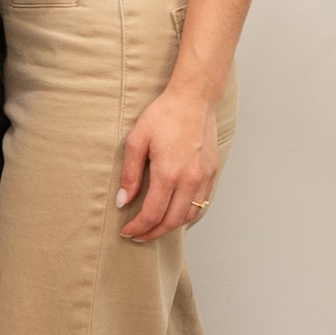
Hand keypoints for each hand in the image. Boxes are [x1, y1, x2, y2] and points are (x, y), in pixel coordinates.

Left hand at [117, 87, 219, 240]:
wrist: (194, 99)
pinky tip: (174, 211)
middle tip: (138, 235)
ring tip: (154, 227)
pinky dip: (187, 213)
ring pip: (189, 215)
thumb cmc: (163, 115)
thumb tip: (122, 201)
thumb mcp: (136, 140)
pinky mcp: (213, 172)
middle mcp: (190, 179)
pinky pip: (202, 202)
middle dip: (153, 232)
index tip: (127, 231)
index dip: (138, 227)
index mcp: (168, 173)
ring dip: (171, 226)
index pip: (153, 213)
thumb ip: (129, 174)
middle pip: (172, 221)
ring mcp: (204, 177)